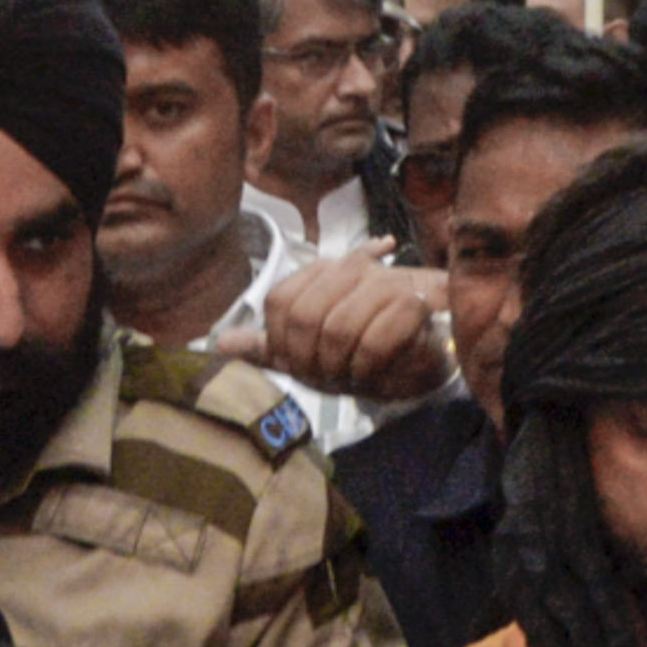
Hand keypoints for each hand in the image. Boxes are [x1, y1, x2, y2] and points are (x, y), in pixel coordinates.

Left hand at [253, 261, 451, 410]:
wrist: (426, 351)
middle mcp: (350, 270)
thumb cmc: (364, 349)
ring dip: (339, 365)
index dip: (280, 342)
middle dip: (308, 358)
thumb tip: (220, 344)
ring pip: (339, 328)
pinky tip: (371, 372)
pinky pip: (374, 341)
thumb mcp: (312, 351)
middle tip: (322, 376)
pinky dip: (366, 367)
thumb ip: (270, 346)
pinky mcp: (414, 304)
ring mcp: (384, 283)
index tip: (295, 364)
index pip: (279, 300)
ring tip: (348, 376)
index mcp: (322, 273)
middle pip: (305, 314)